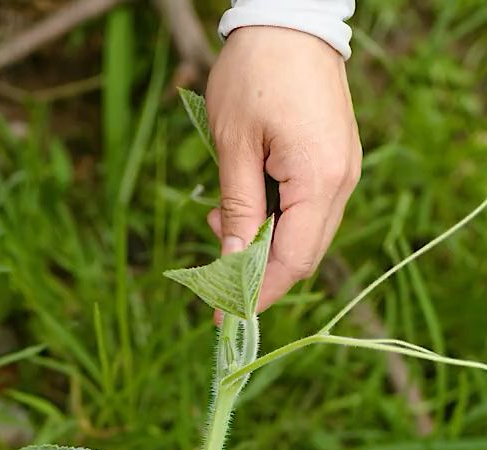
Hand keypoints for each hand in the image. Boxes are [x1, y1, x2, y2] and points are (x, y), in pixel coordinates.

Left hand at [205, 27, 361, 310]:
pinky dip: (276, 218)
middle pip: (303, 255)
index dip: (258, 292)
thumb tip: (233, 263)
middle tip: (214, 259)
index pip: (292, 261)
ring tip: (219, 214)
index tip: (224, 312)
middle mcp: (341, 182)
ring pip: (305, 235)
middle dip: (258, 269)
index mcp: (318, 181)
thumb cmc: (256, 72)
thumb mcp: (233, 145)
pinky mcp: (336, 161)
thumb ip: (237, 208)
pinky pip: (308, 209)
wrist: (291, 17)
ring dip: (263, 241)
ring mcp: (343, 171)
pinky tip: (244, 198)